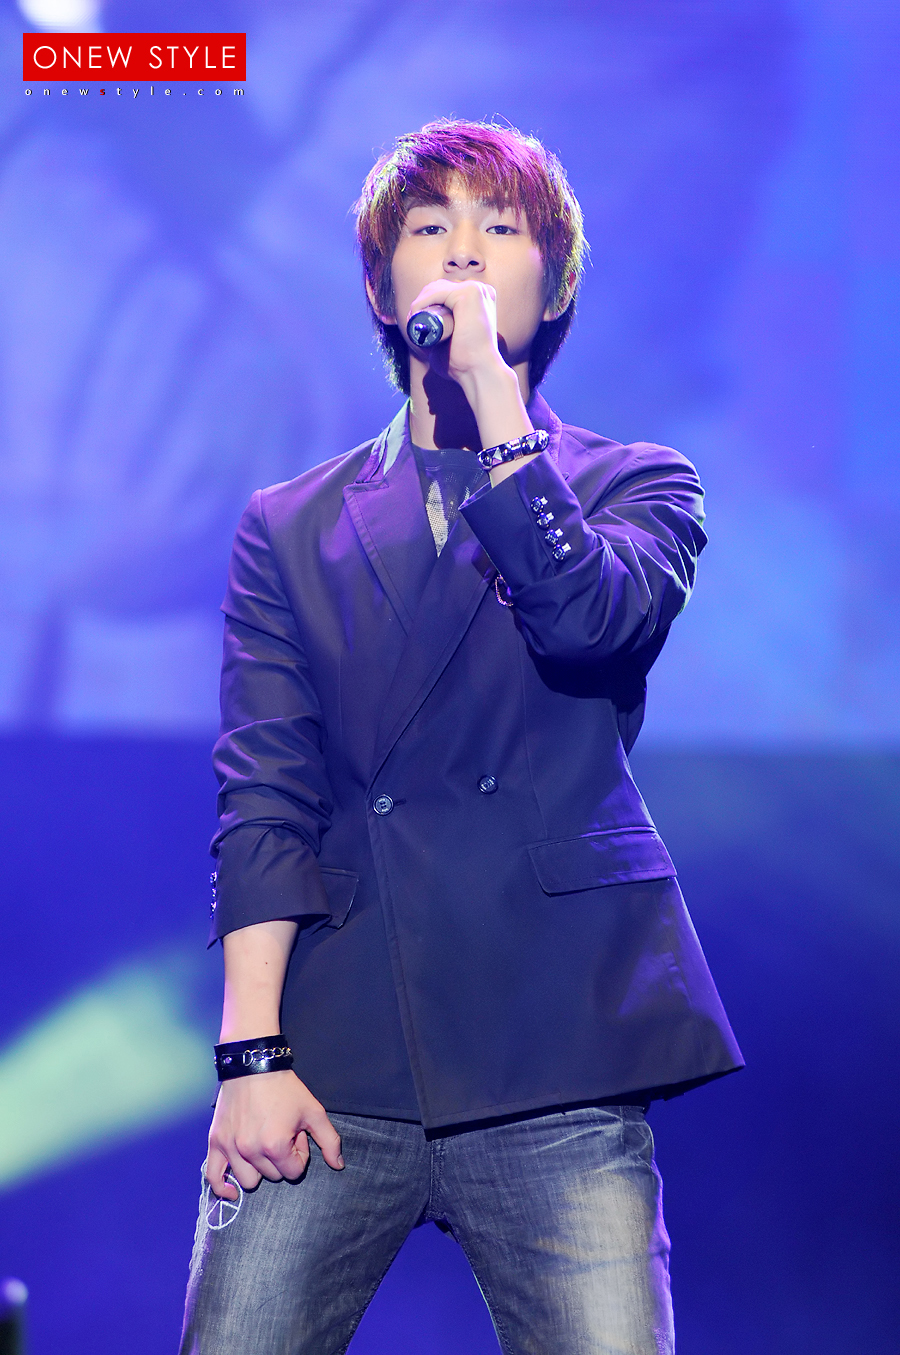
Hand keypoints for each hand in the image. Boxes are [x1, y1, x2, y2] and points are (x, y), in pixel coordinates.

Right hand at [206, 1069, 343, 1199]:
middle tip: (280, 1132)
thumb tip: (338, 1165)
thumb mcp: (314, 1111)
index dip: (299, 1154)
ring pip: (249, 1180)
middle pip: (272, 1176)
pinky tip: (231, 1190)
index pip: (294, 1172)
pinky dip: (222, 1187)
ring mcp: (231, 1147)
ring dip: (259, 1168)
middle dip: (280, 1158)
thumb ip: (329, 1141)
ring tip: (262, 1144)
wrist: (253, 1065)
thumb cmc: (285, 1087)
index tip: (296, 1134)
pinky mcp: (216, 1142)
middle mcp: (251, 1150)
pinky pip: (213, 1176)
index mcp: (276, 1146)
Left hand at [406, 279, 533, 450]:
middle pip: (439, 288)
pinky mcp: (470, 293)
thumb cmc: (465, 365)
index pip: (445, 293)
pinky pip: (437, 292)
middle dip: (420, 302)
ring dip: (418, 302)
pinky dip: (422, 301)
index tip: (413, 322)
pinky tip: (415, 313)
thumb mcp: (449, 345)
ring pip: (436, 289)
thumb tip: (421, 336)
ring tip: (412, 321)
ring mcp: (476, 290)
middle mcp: (480, 291)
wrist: (478, 372)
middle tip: (410, 322)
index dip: (425, 303)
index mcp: (479, 300)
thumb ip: (439, 339)